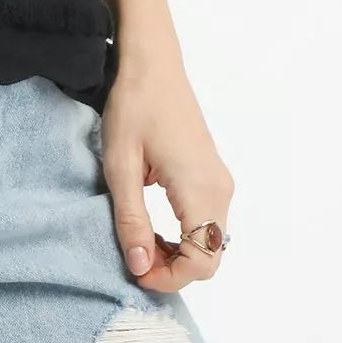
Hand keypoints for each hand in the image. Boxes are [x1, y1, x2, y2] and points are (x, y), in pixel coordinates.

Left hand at [99, 47, 233, 293]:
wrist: (152, 64)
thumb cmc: (133, 107)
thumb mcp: (121, 166)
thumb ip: (131, 219)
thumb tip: (140, 266)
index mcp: (200, 188)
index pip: (203, 261)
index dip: (170, 278)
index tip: (136, 270)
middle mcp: (220, 189)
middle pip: (210, 257)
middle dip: (173, 269)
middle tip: (134, 257)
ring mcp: (220, 181)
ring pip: (211, 242)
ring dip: (178, 253)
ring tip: (138, 239)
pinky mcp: (213, 175)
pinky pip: (207, 222)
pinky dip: (184, 235)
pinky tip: (152, 225)